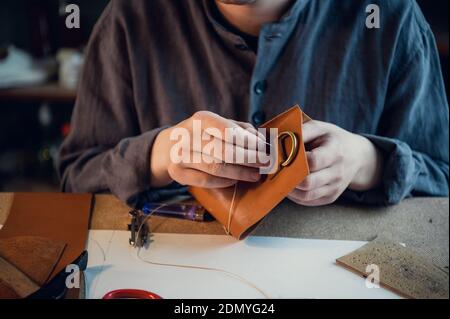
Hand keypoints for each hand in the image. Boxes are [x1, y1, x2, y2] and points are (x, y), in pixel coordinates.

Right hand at [150, 111, 265, 187]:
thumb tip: (261, 140)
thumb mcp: (218, 125)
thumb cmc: (202, 135)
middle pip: (224, 151)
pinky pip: (206, 180)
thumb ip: (241, 129)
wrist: (168, 147)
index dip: (249, 142)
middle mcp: (188, 135)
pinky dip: (224, 182)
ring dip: (239, 173)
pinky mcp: (177, 172)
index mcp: (201, 119)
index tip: (264, 150)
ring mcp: (181, 155)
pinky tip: (235, 180)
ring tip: (255, 175)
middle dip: (248, 159)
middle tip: (264, 164)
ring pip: (216, 167)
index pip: (228, 131)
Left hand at [288, 120, 383, 205]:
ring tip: (279, 178)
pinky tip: (288, 184)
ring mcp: (335, 188)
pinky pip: (307, 201)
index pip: (313, 161)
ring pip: (306, 195)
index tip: (281, 156)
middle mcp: (337, 173)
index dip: (295, 160)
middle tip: (276, 170)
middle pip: (308, 183)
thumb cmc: (332, 139)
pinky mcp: (330, 198)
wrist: (357, 156)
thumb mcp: (320, 128)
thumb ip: (302, 132)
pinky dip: (294, 195)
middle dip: (288, 177)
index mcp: (335, 152)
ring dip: (288, 188)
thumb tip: (280, 138)